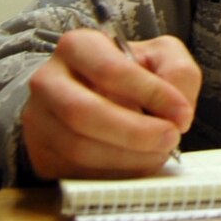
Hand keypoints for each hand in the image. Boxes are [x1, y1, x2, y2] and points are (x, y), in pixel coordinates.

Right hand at [22, 29, 200, 179]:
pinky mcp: (41, 155)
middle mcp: (48, 80)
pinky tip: (136, 163)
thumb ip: (179, 73)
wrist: (91, 98)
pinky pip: (76, 172)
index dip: (151, 94)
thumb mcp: (159, 57)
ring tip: (157, 151)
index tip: (182, 114)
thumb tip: (178, 113)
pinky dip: (115, 174)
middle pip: (84, 112)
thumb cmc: (128, 76)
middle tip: (170, 138)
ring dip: (128, 157)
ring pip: (79, 148)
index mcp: (78, 46)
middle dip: (135, 132)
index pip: (111, 70)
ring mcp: (39, 120)